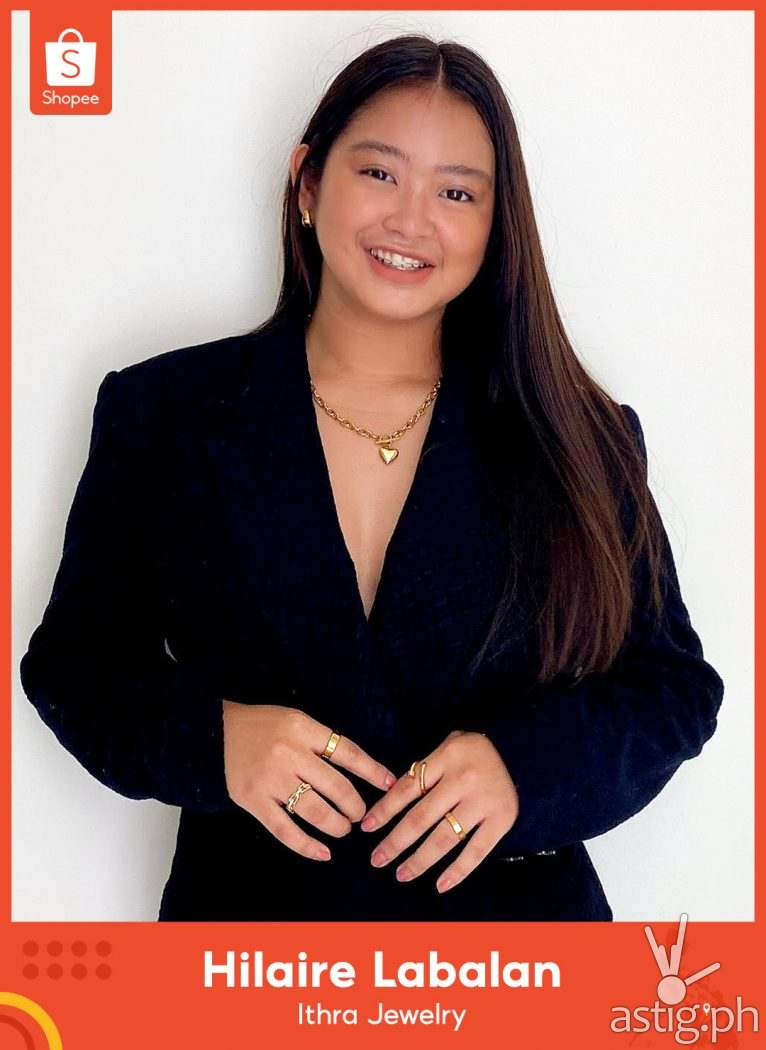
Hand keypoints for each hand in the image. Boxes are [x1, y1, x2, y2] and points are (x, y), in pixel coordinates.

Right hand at [222, 701, 396, 861]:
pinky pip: (285, 830)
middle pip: (336, 786)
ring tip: (344, 828)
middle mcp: (289, 754)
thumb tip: (360, 767)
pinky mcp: (253, 801)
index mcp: (303, 730)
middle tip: (360, 813)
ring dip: (336, 825)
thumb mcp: (296, 721)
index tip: (389, 784)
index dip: (372, 771)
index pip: (348, 752)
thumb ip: (322, 741)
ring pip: (314, 811)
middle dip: (354, 805)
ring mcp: (270, 779)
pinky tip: (323, 853)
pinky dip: (306, 845)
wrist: (215, 732)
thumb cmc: (264, 726)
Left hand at [360, 730, 518, 892]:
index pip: (408, 789)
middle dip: (395, 842)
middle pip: (421, 818)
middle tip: (377, 860)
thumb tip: (388, 800)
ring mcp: (484, 801)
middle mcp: (464, 779)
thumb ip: (423, 770)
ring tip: (401, 874)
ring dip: (419, 860)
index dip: (385, 810)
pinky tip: (440, 885)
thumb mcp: (447, 746)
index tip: (367, 828)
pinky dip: (458, 871)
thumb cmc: (473, 751)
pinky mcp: (502, 820)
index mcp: (446, 757)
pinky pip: (476, 851)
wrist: (520, 749)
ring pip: (444, 838)